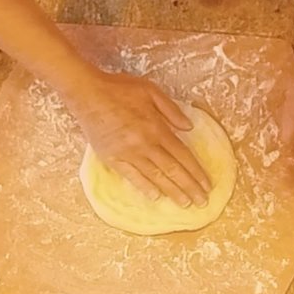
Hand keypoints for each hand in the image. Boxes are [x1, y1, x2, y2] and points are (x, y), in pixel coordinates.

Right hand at [68, 71, 209, 206]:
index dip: (196, 171)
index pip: (182, 155)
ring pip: (155, 176)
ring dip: (172, 191)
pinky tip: (155, 196)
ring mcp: (128, 152)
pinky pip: (132, 176)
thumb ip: (171, 110)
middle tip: (202, 202)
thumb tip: (189, 128)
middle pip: (173, 169)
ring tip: (185, 204)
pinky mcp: (112, 158)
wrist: (87, 93)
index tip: (207, 184)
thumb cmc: (119, 88)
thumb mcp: (150, 90)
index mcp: (157, 127)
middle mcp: (145, 143)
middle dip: (190, 187)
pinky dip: (144, 187)